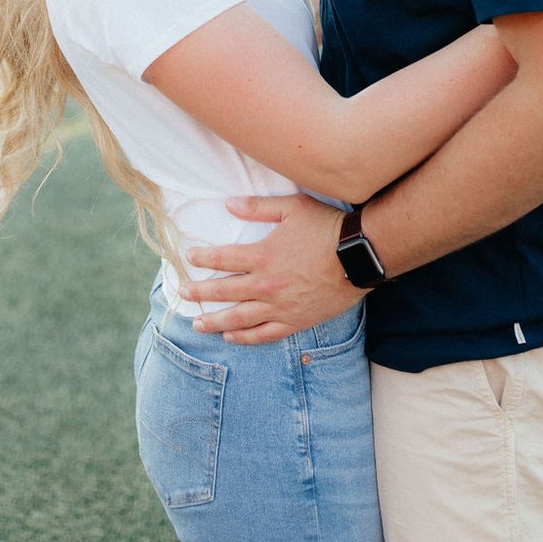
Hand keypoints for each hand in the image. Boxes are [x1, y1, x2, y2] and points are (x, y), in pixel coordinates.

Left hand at [179, 193, 358, 343]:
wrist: (360, 256)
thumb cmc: (326, 227)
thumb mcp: (292, 207)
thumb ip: (257, 207)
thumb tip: (227, 204)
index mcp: (263, 255)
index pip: (223, 259)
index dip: (203, 258)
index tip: (188, 258)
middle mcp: (266, 285)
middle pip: (224, 292)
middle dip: (200, 293)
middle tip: (183, 294)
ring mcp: (280, 306)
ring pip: (239, 319)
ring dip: (215, 322)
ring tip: (197, 324)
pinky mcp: (295, 320)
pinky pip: (264, 334)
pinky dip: (245, 337)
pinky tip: (231, 337)